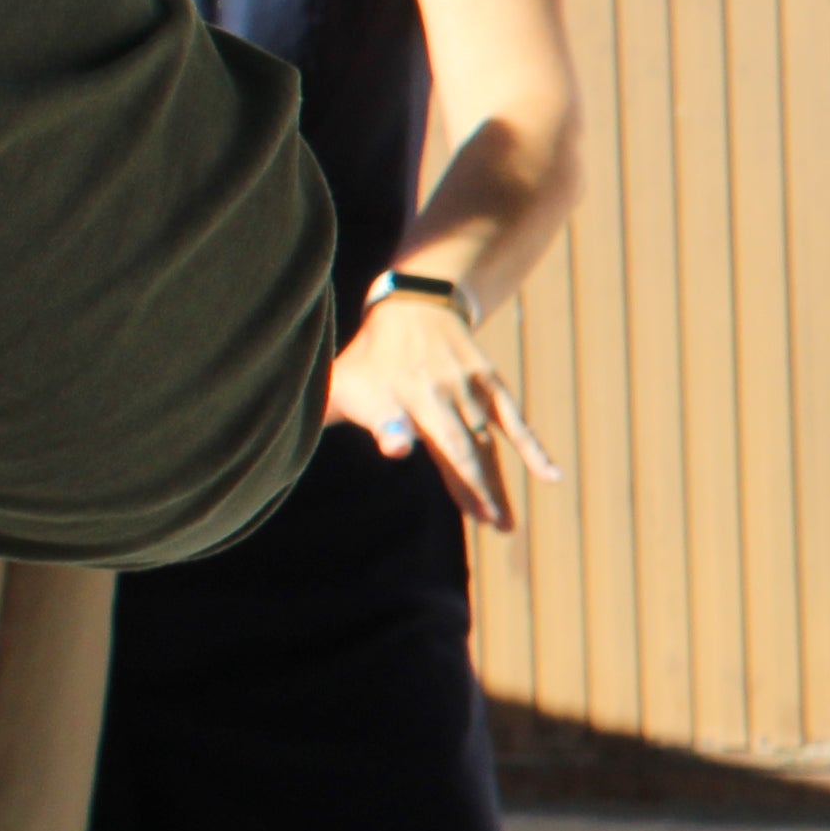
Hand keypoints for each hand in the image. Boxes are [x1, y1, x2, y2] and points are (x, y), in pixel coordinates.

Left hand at [327, 288, 563, 532]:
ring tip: (502, 524)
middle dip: (470, 484)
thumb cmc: (369, 358)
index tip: (397, 444)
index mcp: (389, 391)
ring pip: (484, 443)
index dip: (393, 429)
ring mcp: (465, 388)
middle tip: (486, 524)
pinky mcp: (490, 385)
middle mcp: (429, 389)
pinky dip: (533, 449)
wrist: (415, 305)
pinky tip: (552, 476)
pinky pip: (516, 422)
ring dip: (495, 485)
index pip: (389, 413)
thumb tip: (277, 447)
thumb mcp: (341, 381)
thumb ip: (327, 414)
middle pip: (453, 443)